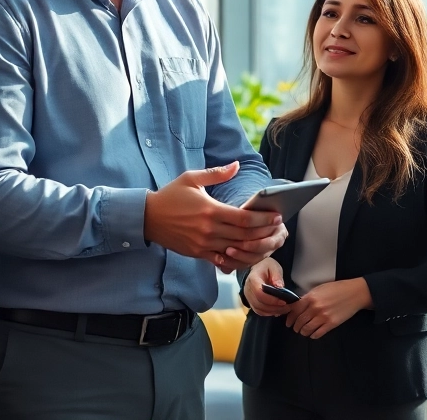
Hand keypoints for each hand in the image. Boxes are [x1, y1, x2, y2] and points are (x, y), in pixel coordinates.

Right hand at [144, 162, 285, 265]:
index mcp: (210, 210)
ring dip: (255, 247)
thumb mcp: (191, 179)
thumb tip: (237, 165)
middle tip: (278, 228)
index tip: (276, 216)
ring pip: (236, 250)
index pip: (244, 218)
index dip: (263, 218)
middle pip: (244, 235)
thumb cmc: (170, 196)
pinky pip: (223, 260)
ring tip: (269, 241)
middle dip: (264, 232)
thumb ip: (216, 174)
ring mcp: (204, 244)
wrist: (147, 217)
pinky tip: (248, 253)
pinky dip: (237, 259)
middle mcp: (209, 230)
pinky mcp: (198, 253)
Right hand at [242, 258, 291, 316]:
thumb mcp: (274, 266)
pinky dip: (268, 313)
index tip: (284, 302)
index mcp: (253, 279)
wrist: (258, 268)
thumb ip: (277, 276)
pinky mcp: (251, 302)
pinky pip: (259, 311)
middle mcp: (248, 289)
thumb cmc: (267, 267)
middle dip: (274, 308)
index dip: (271, 300)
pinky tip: (278, 311)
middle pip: (259, 304)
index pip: (259, 293)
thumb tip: (280, 287)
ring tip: (285, 309)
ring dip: (273, 311)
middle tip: (288, 307)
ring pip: (259, 309)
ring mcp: (248, 297)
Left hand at [285, 278, 371, 338]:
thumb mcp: (320, 289)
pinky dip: (313, 335)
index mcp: (311, 297)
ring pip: (306, 329)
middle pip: (299, 321)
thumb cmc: (338, 289)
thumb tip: (297, 306)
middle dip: (295, 326)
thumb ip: (308, 297)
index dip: (289, 317)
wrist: (354, 293)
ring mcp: (323, 317)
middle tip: (295, 328)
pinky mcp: (331, 324)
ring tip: (303, 331)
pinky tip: (313, 333)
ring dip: (303, 332)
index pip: (294, 310)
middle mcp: (315, 307)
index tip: (288, 321)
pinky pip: (317, 333)